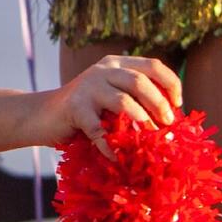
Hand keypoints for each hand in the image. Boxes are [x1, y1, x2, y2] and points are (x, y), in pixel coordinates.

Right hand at [37, 55, 182, 157]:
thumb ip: (135, 100)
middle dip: (159, 104)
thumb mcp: (111, 97)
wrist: (42, 115)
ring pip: (122, 101)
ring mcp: (87, 87)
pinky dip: (110, 146)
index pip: (152, 65)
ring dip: (141, 122)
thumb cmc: (86, 111)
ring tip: (150, 138)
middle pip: (139, 81)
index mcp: (116, 64)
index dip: (170, 84)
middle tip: (167, 124)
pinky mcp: (75, 108)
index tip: (178, 105)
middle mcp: (103, 71)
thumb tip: (170, 120)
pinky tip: (115, 156)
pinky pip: (99, 130)